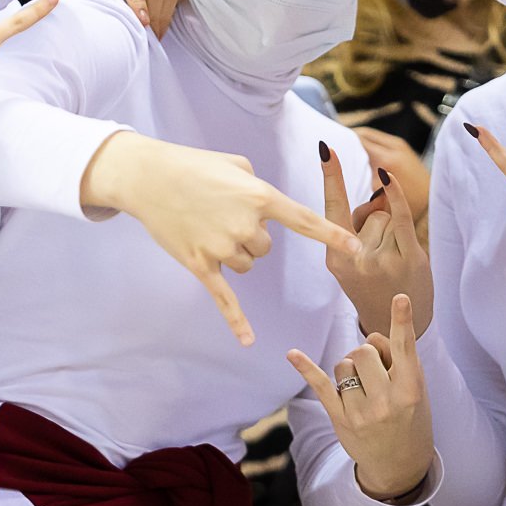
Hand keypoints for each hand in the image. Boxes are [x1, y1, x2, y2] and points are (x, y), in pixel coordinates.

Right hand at [81, 133, 361, 345]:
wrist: (148, 177)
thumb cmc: (193, 165)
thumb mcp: (236, 164)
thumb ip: (258, 187)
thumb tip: (264, 206)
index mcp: (261, 196)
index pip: (304, 221)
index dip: (332, 235)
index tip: (356, 248)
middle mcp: (246, 224)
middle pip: (265, 248)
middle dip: (249, 236)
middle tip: (221, 214)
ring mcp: (223, 246)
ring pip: (246, 265)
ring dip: (232, 253)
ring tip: (206, 227)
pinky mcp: (200, 263)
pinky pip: (224, 297)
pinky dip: (236, 320)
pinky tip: (247, 341)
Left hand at [289, 293, 432, 500]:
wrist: (400, 466)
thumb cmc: (410, 418)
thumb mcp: (416, 390)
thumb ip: (398, 360)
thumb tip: (370, 336)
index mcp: (411, 389)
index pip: (406, 348)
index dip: (402, 321)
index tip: (400, 297)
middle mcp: (386, 400)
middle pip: (364, 350)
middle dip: (367, 354)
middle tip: (376, 373)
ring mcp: (361, 411)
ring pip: (343, 363)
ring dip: (350, 368)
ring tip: (364, 388)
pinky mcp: (340, 418)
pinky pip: (320, 385)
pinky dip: (305, 367)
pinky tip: (292, 354)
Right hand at [320, 140, 431, 332]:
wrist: (396, 323)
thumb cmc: (372, 286)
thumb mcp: (350, 262)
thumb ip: (356, 228)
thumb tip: (378, 192)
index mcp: (335, 259)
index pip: (331, 209)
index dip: (331, 177)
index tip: (325, 148)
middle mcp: (354, 258)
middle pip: (367, 212)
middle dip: (376, 224)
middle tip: (380, 259)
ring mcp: (381, 259)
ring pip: (386, 215)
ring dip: (393, 230)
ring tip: (394, 262)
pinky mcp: (407, 258)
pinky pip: (401, 216)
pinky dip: (395, 194)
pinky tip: (387, 177)